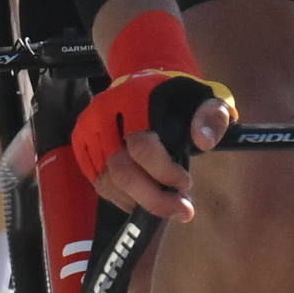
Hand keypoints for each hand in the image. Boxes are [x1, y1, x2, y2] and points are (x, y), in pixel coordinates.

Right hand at [76, 60, 220, 223]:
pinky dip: (121, 199)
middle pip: (120, 169)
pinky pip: (98, 182)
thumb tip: (203, 140)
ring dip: (139, 203)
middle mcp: (103, 112)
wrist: (146, 82)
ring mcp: (87, 129)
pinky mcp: (80, 144)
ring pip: (107, 181)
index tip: (186, 184)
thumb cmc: (178, 96)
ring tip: (166, 207)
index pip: (141, 145)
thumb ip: (212, 116)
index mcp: (134, 97)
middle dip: (153, 198)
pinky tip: (143, 200)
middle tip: (182, 210)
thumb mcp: (206, 97)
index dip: (163, 172)